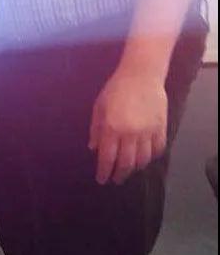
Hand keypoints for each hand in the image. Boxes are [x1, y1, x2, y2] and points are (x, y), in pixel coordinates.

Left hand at [89, 67, 167, 184]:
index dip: (104, 171)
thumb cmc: (116, 88)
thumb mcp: (99, 106)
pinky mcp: (161, 127)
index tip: (102, 180)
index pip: (108, 158)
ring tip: (130, 169)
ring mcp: (148, 131)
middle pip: (126, 163)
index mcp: (112, 128)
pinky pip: (158, 149)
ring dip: (135, 168)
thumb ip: (96, 129)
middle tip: (116, 179)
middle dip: (120, 174)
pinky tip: (146, 158)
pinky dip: (151, 157)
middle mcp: (130, 133)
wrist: (141, 74)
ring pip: (143, 159)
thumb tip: (93, 149)